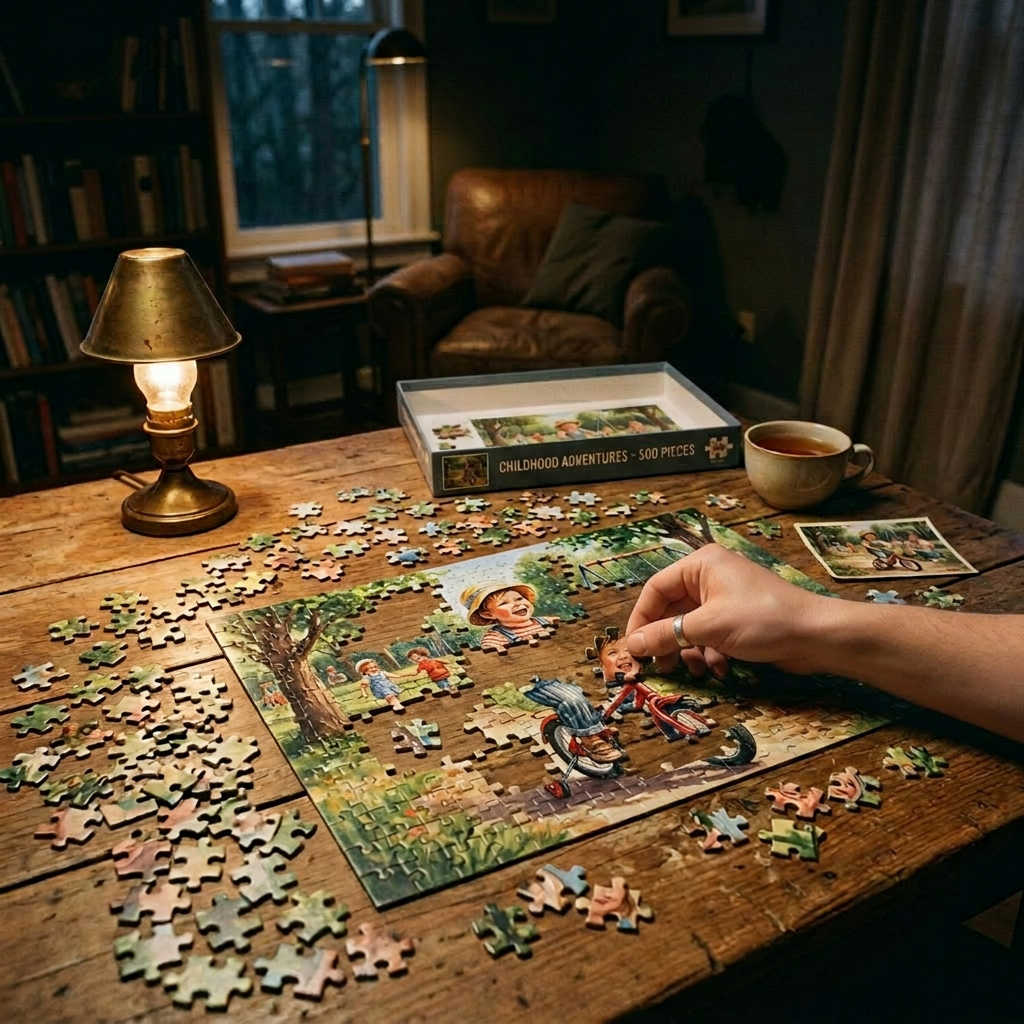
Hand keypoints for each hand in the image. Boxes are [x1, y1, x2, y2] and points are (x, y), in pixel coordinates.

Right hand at [625, 544, 829, 677]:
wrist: (816, 636)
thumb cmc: (761, 620)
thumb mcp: (708, 628)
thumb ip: (666, 635)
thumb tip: (631, 645)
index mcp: (701, 565)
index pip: (656, 589)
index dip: (641, 619)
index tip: (633, 647)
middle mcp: (711, 577)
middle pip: (672, 610)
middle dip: (668, 640)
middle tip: (661, 666)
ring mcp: (726, 599)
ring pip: (690, 627)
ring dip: (690, 652)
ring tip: (697, 670)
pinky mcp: (738, 620)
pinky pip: (710, 636)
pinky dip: (711, 654)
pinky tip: (721, 669)